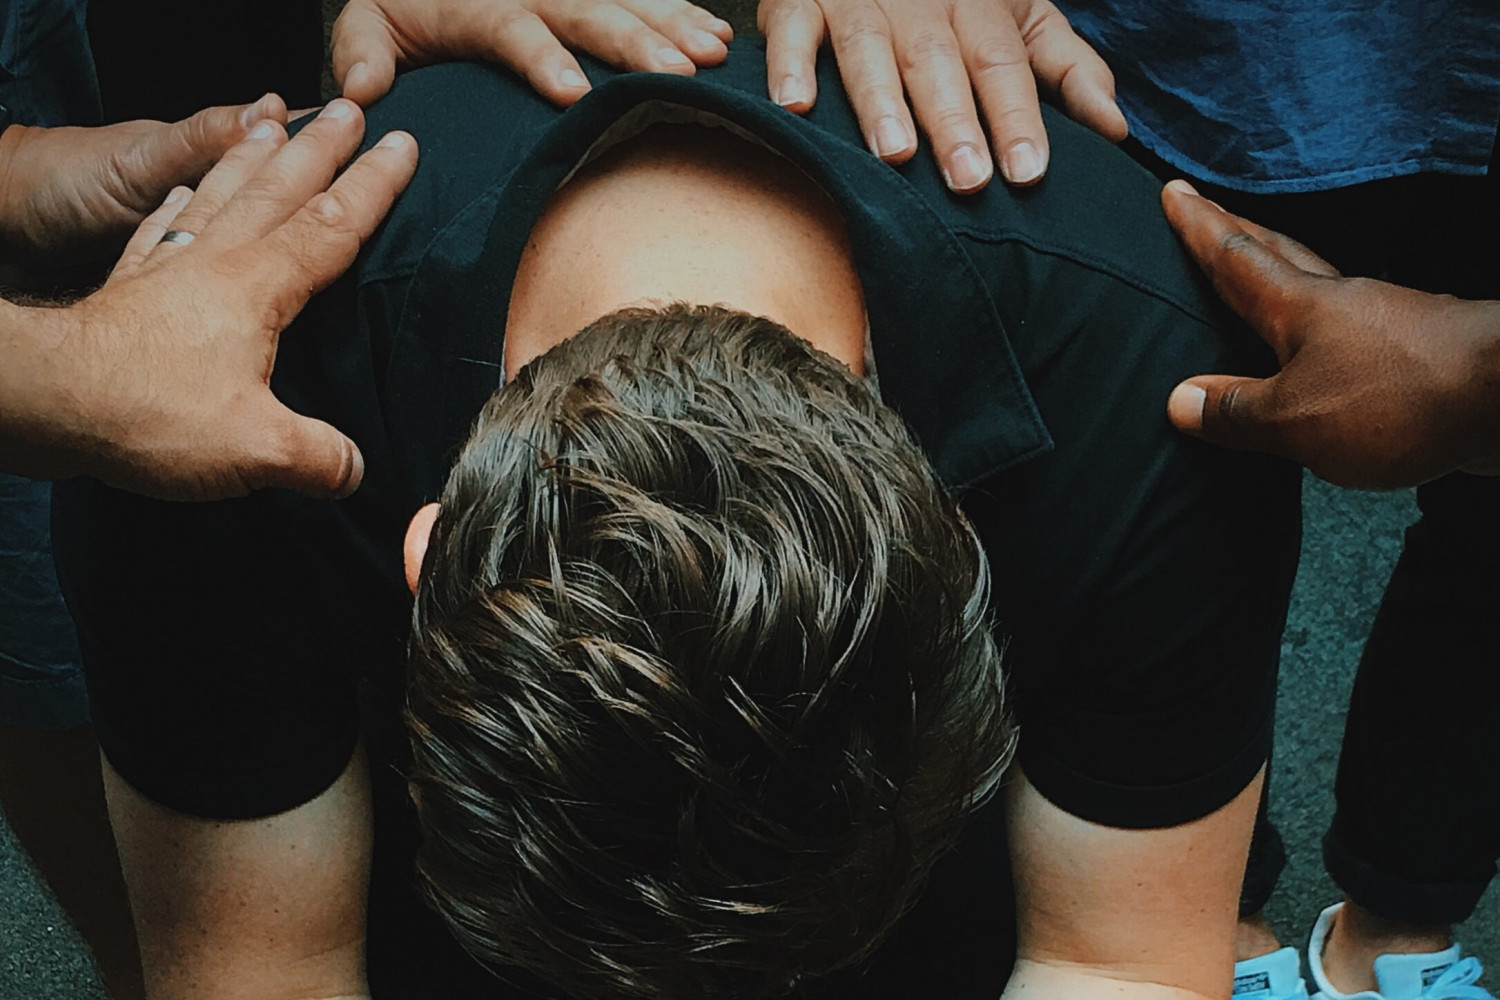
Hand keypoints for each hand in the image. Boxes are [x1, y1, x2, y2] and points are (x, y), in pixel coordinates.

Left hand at [0, 100, 418, 500]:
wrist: (46, 398)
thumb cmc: (149, 412)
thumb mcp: (257, 448)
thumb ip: (319, 457)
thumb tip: (353, 470)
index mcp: (258, 287)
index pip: (332, 225)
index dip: (373, 185)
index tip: (402, 144)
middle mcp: (215, 262)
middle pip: (279, 190)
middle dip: (321, 148)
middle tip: (349, 109)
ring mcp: (168, 268)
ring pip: (221, 194)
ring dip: (254, 157)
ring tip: (273, 122)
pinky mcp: (129, 288)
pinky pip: (159, 229)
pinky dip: (177, 205)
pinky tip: (181, 195)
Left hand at [332, 0, 733, 107]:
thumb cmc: (401, 6)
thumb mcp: (368, 23)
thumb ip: (361, 52)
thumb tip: (363, 90)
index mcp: (474, 2)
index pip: (512, 26)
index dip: (542, 57)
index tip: (572, 93)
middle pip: (586, 9)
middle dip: (634, 41)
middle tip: (677, 74)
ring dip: (672, 24)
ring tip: (711, 54)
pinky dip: (681, 10)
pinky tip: (717, 34)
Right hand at [758, 0, 1125, 191]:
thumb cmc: (955, 4)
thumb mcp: (1023, 20)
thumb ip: (1068, 71)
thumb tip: (1115, 129)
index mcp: (980, 10)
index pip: (1005, 66)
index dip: (1018, 118)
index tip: (1029, 173)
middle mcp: (921, 3)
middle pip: (942, 64)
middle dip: (955, 121)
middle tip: (968, 179)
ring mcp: (859, 0)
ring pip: (871, 48)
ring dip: (881, 101)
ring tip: (895, 152)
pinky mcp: (800, 0)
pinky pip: (794, 29)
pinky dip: (791, 64)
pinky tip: (798, 106)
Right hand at [1162, 180, 1499, 488]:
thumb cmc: (1400, 399)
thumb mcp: (1296, 419)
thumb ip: (1236, 411)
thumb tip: (1180, 400)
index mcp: (1300, 308)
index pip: (1236, 258)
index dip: (1200, 228)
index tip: (1175, 193)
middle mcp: (1341, 302)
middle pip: (1279, 255)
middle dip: (1238, 233)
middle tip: (1209, 211)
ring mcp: (1384, 322)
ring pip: (1319, 288)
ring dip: (1283, 274)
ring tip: (1258, 276)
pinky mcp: (1417, 352)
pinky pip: (1351, 329)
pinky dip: (1322, 325)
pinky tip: (1323, 346)